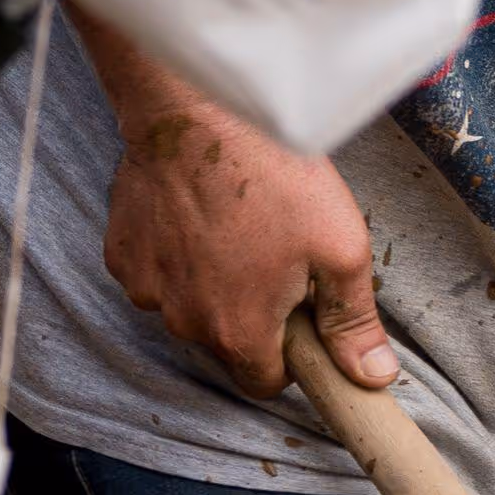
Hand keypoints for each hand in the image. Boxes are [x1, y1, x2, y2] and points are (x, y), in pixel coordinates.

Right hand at [94, 56, 393, 398]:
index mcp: (238, 332)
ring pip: (190, 306)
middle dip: (254, 313)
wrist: (197, 111)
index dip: (292, 356)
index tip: (304, 316)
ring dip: (213, 283)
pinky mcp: (122, 253)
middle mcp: (183, 322)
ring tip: (239, 225)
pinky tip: (200, 214)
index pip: (265, 383)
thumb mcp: (340, 248)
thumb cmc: (274, 175)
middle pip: (227, 343)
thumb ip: (354, 321)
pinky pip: (158, 273)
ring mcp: (146, 287)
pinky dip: (179, 255)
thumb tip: (372, 377)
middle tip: (278, 255)